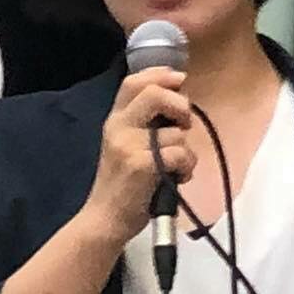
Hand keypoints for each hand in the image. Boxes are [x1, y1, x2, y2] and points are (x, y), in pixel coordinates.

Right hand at [83, 67, 194, 243]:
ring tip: (178, 167)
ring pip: (176, 133)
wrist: (106, 218)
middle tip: (185, 124)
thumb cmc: (123, 184)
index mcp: (114, 120)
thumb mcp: (125, 146)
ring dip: (187, 152)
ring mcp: (129, 145)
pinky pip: (180, 154)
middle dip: (180, 105)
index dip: (160, 75)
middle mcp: (118, 127)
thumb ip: (144, 124)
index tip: (179, 79)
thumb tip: (177, 101)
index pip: (133, 83)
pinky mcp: (142, 165)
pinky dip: (187, 167)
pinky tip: (178, 178)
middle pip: (154, 94)